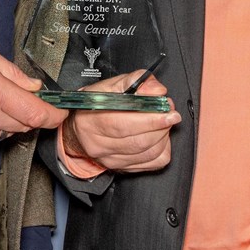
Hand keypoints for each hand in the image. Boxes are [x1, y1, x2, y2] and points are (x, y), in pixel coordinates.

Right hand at [63, 71, 179, 172]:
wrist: (79, 128)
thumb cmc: (96, 104)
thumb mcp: (111, 84)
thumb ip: (136, 81)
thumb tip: (157, 90)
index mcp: (92, 121)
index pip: (124, 125)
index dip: (151, 120)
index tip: (170, 112)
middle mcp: (98, 145)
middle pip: (138, 141)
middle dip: (161, 127)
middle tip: (170, 113)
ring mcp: (109, 160)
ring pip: (147, 154)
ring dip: (163, 137)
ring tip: (163, 122)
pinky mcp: (121, 168)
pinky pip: (152, 164)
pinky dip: (162, 149)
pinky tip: (158, 137)